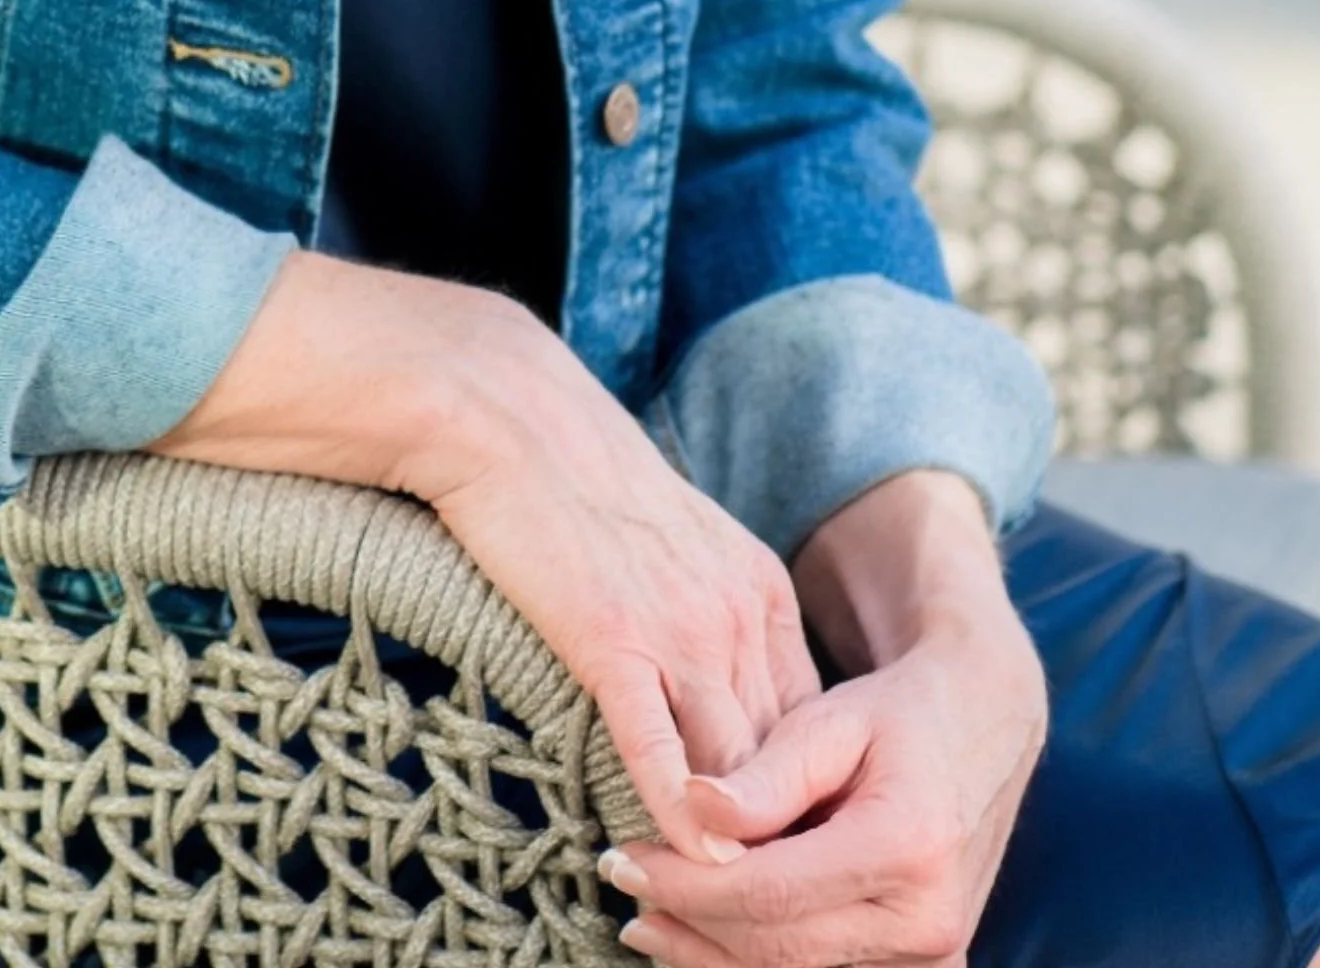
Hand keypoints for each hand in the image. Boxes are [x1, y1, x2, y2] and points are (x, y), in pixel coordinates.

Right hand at [153, 253, 820, 865]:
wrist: (504, 410)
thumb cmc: (574, 474)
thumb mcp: (677, 535)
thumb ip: (711, 608)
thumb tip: (717, 689)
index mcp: (761, 587)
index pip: (815, 727)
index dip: (804, 797)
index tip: (790, 850)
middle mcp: (739, 612)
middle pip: (787, 763)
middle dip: (782, 840)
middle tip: (768, 908)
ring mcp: (680, 629)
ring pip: (733, 773)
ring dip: (727, 848)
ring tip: (715, 907)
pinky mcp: (611, 640)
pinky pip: (657, 754)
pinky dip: (671, 819)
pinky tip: (666, 859)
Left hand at [596, 472, 1047, 967]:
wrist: (983, 725)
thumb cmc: (895, 714)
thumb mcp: (829, 720)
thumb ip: (765, 776)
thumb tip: (691, 809)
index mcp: (905, 849)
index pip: (769, 893)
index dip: (685, 883)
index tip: (623, 857)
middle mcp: (928, 919)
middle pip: (779, 949)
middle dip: (688, 922)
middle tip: (622, 880)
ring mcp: (934, 954)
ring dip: (713, 953)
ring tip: (647, 916)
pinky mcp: (926, 964)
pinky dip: (757, 960)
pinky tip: (702, 936)